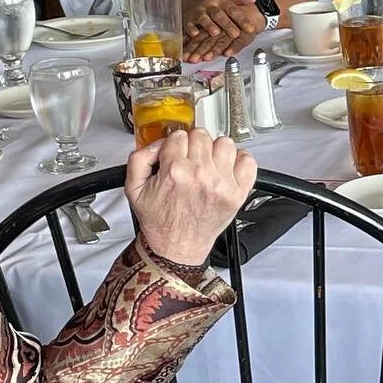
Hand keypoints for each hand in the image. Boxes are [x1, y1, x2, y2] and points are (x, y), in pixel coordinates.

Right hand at [126, 129, 256, 266]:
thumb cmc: (161, 221)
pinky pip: (248, 161)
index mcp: (175, 171)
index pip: (180, 135)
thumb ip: (139, 159)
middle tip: (190, 161)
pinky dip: (239, 161)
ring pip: (225, 143)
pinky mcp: (238, 192)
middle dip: (194, 146)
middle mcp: (201, 175)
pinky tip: (226, 169)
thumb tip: (158, 142)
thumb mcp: (134, 190)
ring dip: (216, 151)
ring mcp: (222, 183)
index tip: (176, 153)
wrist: (177, 247)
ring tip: (208, 165)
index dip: (175, 144)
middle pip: (202, 136)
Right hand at [184, 0, 263, 62]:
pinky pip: (189, 24)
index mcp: (222, 1)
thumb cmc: (213, 1)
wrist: (190, 1)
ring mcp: (198, 12)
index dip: (242, 20)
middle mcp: (210, 6)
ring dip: (209, 26)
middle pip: (219, 15)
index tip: (251, 28)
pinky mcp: (188, 19)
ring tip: (215, 33)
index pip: (234, 10)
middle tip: (235, 34)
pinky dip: (191, 29)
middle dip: (227, 25)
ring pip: (204, 19)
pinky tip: (195, 34)